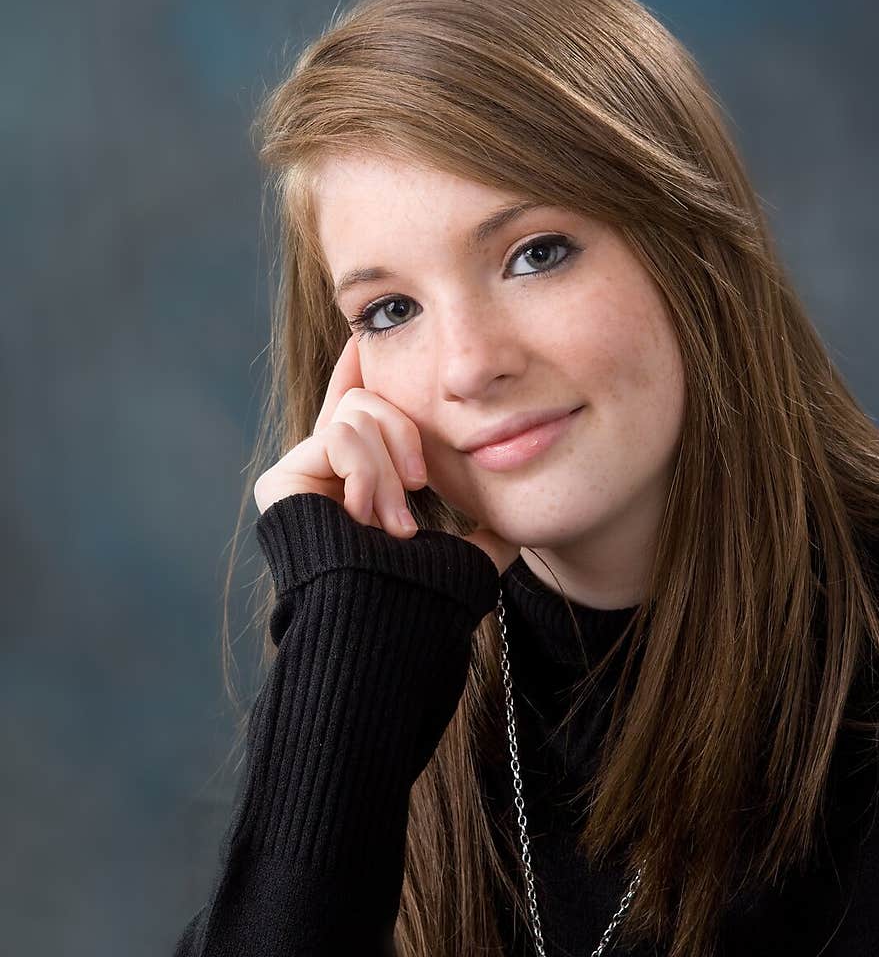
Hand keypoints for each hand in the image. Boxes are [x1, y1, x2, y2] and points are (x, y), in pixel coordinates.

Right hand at [253, 336, 519, 575]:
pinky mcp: (282, 480)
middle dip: (405, 440)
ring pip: (359, 416)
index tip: (365, 336)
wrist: (386, 621)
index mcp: (362, 477)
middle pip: (370, 400)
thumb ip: (487, 528)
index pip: (360, 406)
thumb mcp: (469, 552)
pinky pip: (338, 435)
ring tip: (393, 524)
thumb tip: (517, 520)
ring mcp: (301, 473)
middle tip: (416, 494)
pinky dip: (365, 472)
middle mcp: (327, 470)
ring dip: (389, 471)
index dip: (360, 367)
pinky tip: (365, 516)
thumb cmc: (425, 597)